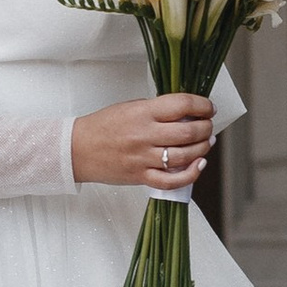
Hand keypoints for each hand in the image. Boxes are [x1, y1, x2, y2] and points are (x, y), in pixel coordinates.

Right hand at [72, 92, 215, 189]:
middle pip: (188, 132)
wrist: (78, 149)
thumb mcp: (130, 107)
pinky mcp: (141, 176)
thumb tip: (187, 112)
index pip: (182, 105)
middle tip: (208, 125)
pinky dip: (190, 175)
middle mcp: (145, 135)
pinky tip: (198, 165)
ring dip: (202, 148)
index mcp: (143, 113)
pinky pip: (171, 181)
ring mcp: (143, 158)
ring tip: (206, 142)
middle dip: (206, 127)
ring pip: (184, 156)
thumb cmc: (103, 126)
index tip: (208, 107)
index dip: (202, 105)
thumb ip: (157, 110)